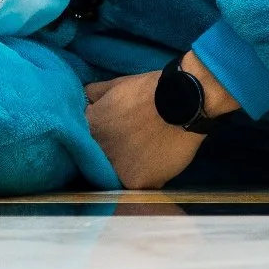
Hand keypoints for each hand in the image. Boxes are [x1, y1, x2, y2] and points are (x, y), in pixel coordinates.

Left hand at [83, 71, 203, 189]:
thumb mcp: (116, 83)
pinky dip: (146, 177)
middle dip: (112, 154)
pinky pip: (137, 185)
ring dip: (127, 168)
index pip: (85, 141)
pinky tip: (156, 164)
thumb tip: (85, 98)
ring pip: (118, 175)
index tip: (112, 136)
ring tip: (144, 157)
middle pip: (100, 160)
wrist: (184, 102)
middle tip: (131, 146)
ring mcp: (116, 169)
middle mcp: (98, 151)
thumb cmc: (150, 90)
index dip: (100, 139)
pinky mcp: (137, 182)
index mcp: (90, 128)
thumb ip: (95, 93)